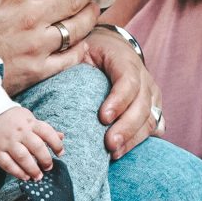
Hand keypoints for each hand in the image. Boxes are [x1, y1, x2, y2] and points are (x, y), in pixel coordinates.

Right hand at [0, 106, 62, 180]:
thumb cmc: (11, 119)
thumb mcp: (28, 118)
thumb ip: (44, 129)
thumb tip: (61, 137)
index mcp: (29, 123)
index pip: (47, 133)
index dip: (56, 144)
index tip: (60, 153)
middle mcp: (19, 132)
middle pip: (37, 147)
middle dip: (45, 160)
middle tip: (48, 167)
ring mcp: (7, 142)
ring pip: (23, 157)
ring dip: (33, 169)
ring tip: (38, 177)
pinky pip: (7, 164)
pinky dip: (17, 172)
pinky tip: (25, 177)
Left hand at [82, 26, 158, 160]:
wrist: (111, 47)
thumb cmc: (90, 52)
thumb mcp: (80, 49)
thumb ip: (70, 61)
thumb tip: (46, 73)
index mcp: (124, 60)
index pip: (128, 80)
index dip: (119, 100)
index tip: (103, 118)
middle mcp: (143, 76)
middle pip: (142, 104)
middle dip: (127, 127)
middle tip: (109, 145)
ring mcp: (151, 92)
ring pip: (150, 117)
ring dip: (133, 138)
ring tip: (115, 153)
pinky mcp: (154, 106)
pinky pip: (155, 124)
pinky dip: (144, 139)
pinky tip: (131, 149)